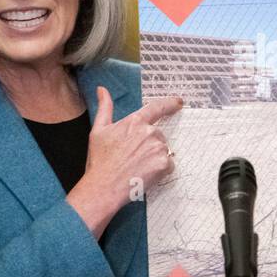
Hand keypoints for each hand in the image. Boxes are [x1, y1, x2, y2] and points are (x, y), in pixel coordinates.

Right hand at [68, 88, 181, 235]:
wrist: (104, 186)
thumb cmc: (100, 161)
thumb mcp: (98, 130)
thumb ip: (104, 108)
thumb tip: (102, 90)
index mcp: (135, 121)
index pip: (157, 107)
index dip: (170, 103)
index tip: (179, 102)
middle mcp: (150, 132)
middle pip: (158, 135)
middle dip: (149, 145)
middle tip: (133, 158)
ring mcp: (158, 148)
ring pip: (163, 150)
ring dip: (154, 158)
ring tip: (137, 167)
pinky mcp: (164, 164)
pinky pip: (168, 165)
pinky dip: (160, 170)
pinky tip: (145, 174)